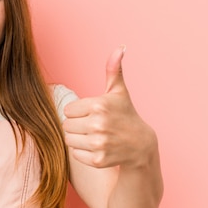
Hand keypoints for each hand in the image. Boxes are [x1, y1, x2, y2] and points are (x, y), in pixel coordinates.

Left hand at [63, 46, 156, 168]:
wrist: (141, 146)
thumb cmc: (126, 115)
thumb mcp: (119, 92)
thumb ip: (113, 70)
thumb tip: (120, 48)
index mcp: (99, 105)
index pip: (67, 110)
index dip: (78, 112)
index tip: (91, 114)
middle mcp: (99, 124)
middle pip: (66, 125)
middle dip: (77, 126)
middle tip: (93, 127)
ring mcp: (99, 143)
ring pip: (69, 140)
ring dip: (78, 140)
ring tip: (94, 137)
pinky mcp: (98, 159)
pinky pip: (75, 154)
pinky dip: (83, 153)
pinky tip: (97, 148)